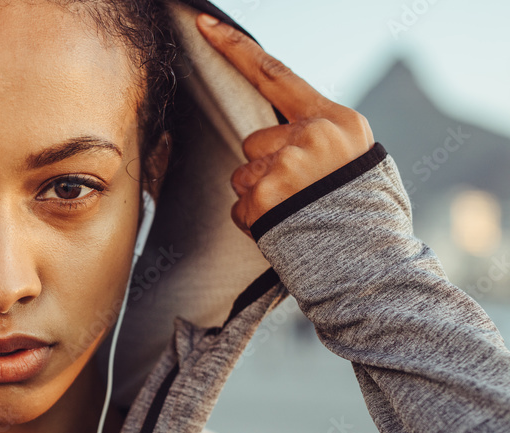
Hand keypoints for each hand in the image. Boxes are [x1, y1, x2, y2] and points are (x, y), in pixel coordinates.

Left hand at [196, 14, 374, 236]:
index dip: (235, 48)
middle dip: (266, 169)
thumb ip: (319, 138)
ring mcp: (286, 165)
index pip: (275, 74)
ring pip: (242, 175)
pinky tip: (283, 232)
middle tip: (300, 196)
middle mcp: (311, 136)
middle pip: (254, 141)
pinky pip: (240, 208)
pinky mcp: (265, 197)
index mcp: (337, 121)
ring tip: (295, 216)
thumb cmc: (365, 216)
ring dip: (259, 198)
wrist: (373, 265)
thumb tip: (284, 136)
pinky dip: (254, 223)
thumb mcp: (356, 161)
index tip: (203, 23)